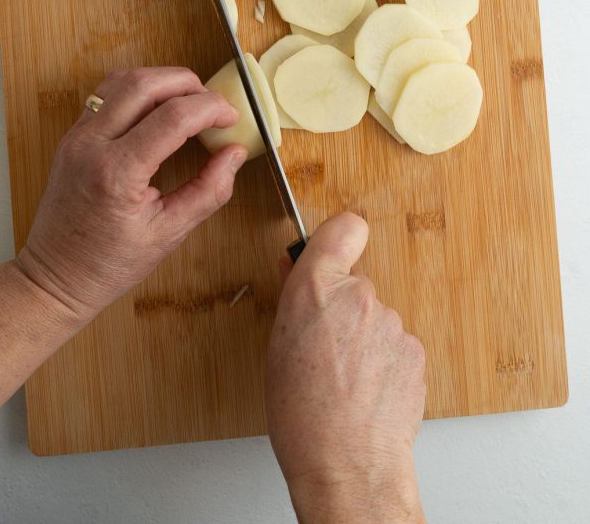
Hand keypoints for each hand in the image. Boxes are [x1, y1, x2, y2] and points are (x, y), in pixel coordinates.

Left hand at [15, 67, 245, 323]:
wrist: (55, 276)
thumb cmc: (108, 263)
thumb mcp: (169, 234)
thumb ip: (209, 191)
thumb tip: (234, 154)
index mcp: (118, 173)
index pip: (173, 117)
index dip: (210, 108)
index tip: (230, 117)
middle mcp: (92, 145)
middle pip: (146, 84)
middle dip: (188, 84)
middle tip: (213, 105)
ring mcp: (77, 136)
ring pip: (123, 79)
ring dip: (162, 80)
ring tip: (188, 102)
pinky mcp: (72, 135)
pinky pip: (106, 94)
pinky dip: (138, 89)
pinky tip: (157, 108)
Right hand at [265, 213, 425, 523]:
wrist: (347, 465)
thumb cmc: (303, 416)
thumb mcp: (278, 346)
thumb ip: (295, 298)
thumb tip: (298, 270)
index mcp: (315, 288)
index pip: (344, 228)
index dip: (340, 237)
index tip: (337, 248)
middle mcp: (358, 296)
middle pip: (356, 284)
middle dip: (344, 308)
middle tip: (326, 346)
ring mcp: (392, 323)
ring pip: (376, 318)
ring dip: (365, 339)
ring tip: (345, 379)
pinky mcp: (415, 350)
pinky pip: (396, 345)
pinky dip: (385, 362)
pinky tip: (367, 390)